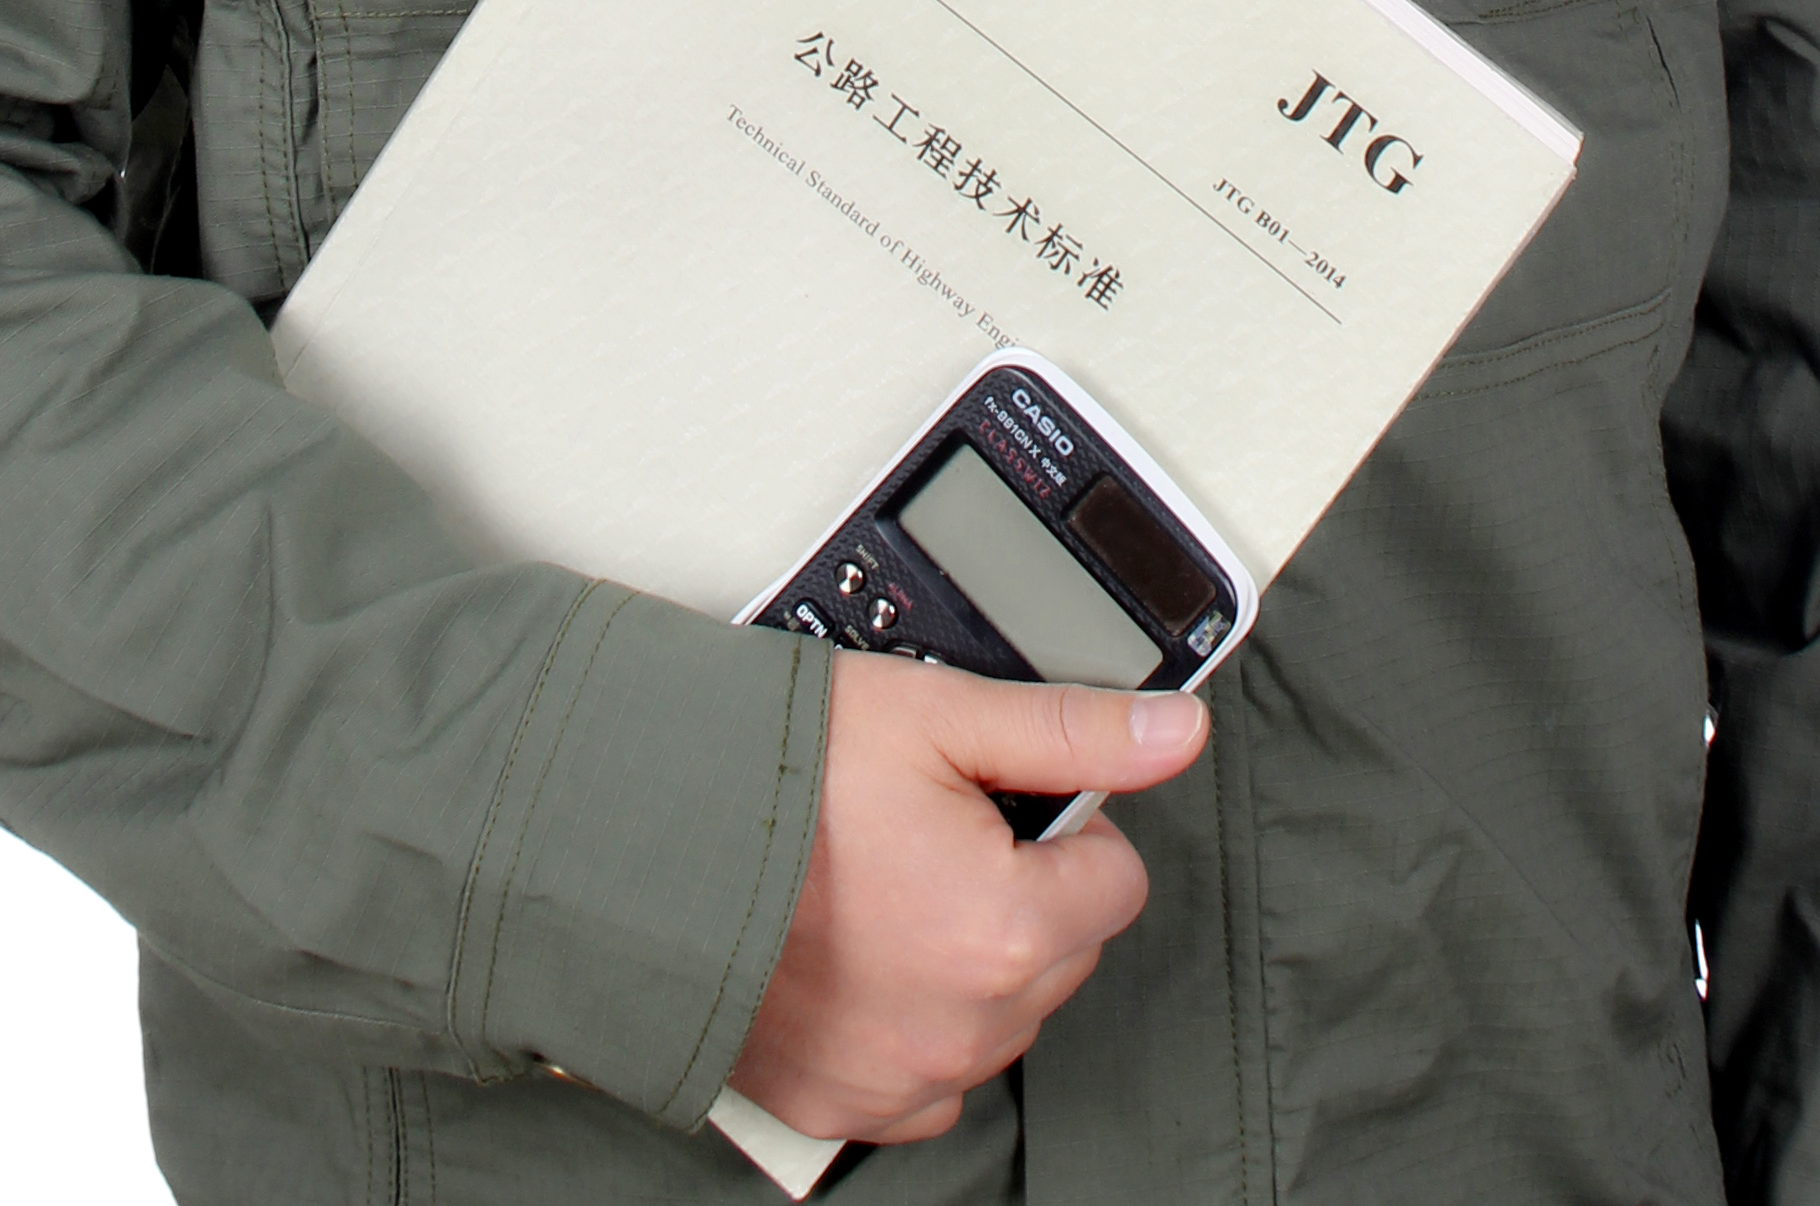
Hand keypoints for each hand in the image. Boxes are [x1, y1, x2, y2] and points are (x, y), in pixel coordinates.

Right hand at [727, 661, 1210, 1147]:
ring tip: (882, 885)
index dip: (1061, 824)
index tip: (993, 799)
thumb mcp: (939, 714)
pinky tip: (860, 956)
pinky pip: (924, 1078)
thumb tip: (1179, 733)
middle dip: (1017, 889)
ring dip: (967, 960)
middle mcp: (965, 1023)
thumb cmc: (778, 774)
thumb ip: (1073, 730)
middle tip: (927, 831)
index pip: (1114, 878)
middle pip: (1059, 950)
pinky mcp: (841, 1105)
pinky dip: (909, 1024)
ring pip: (997, 1015)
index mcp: (1007, 927)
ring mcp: (901, 1076)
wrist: (640, 839)